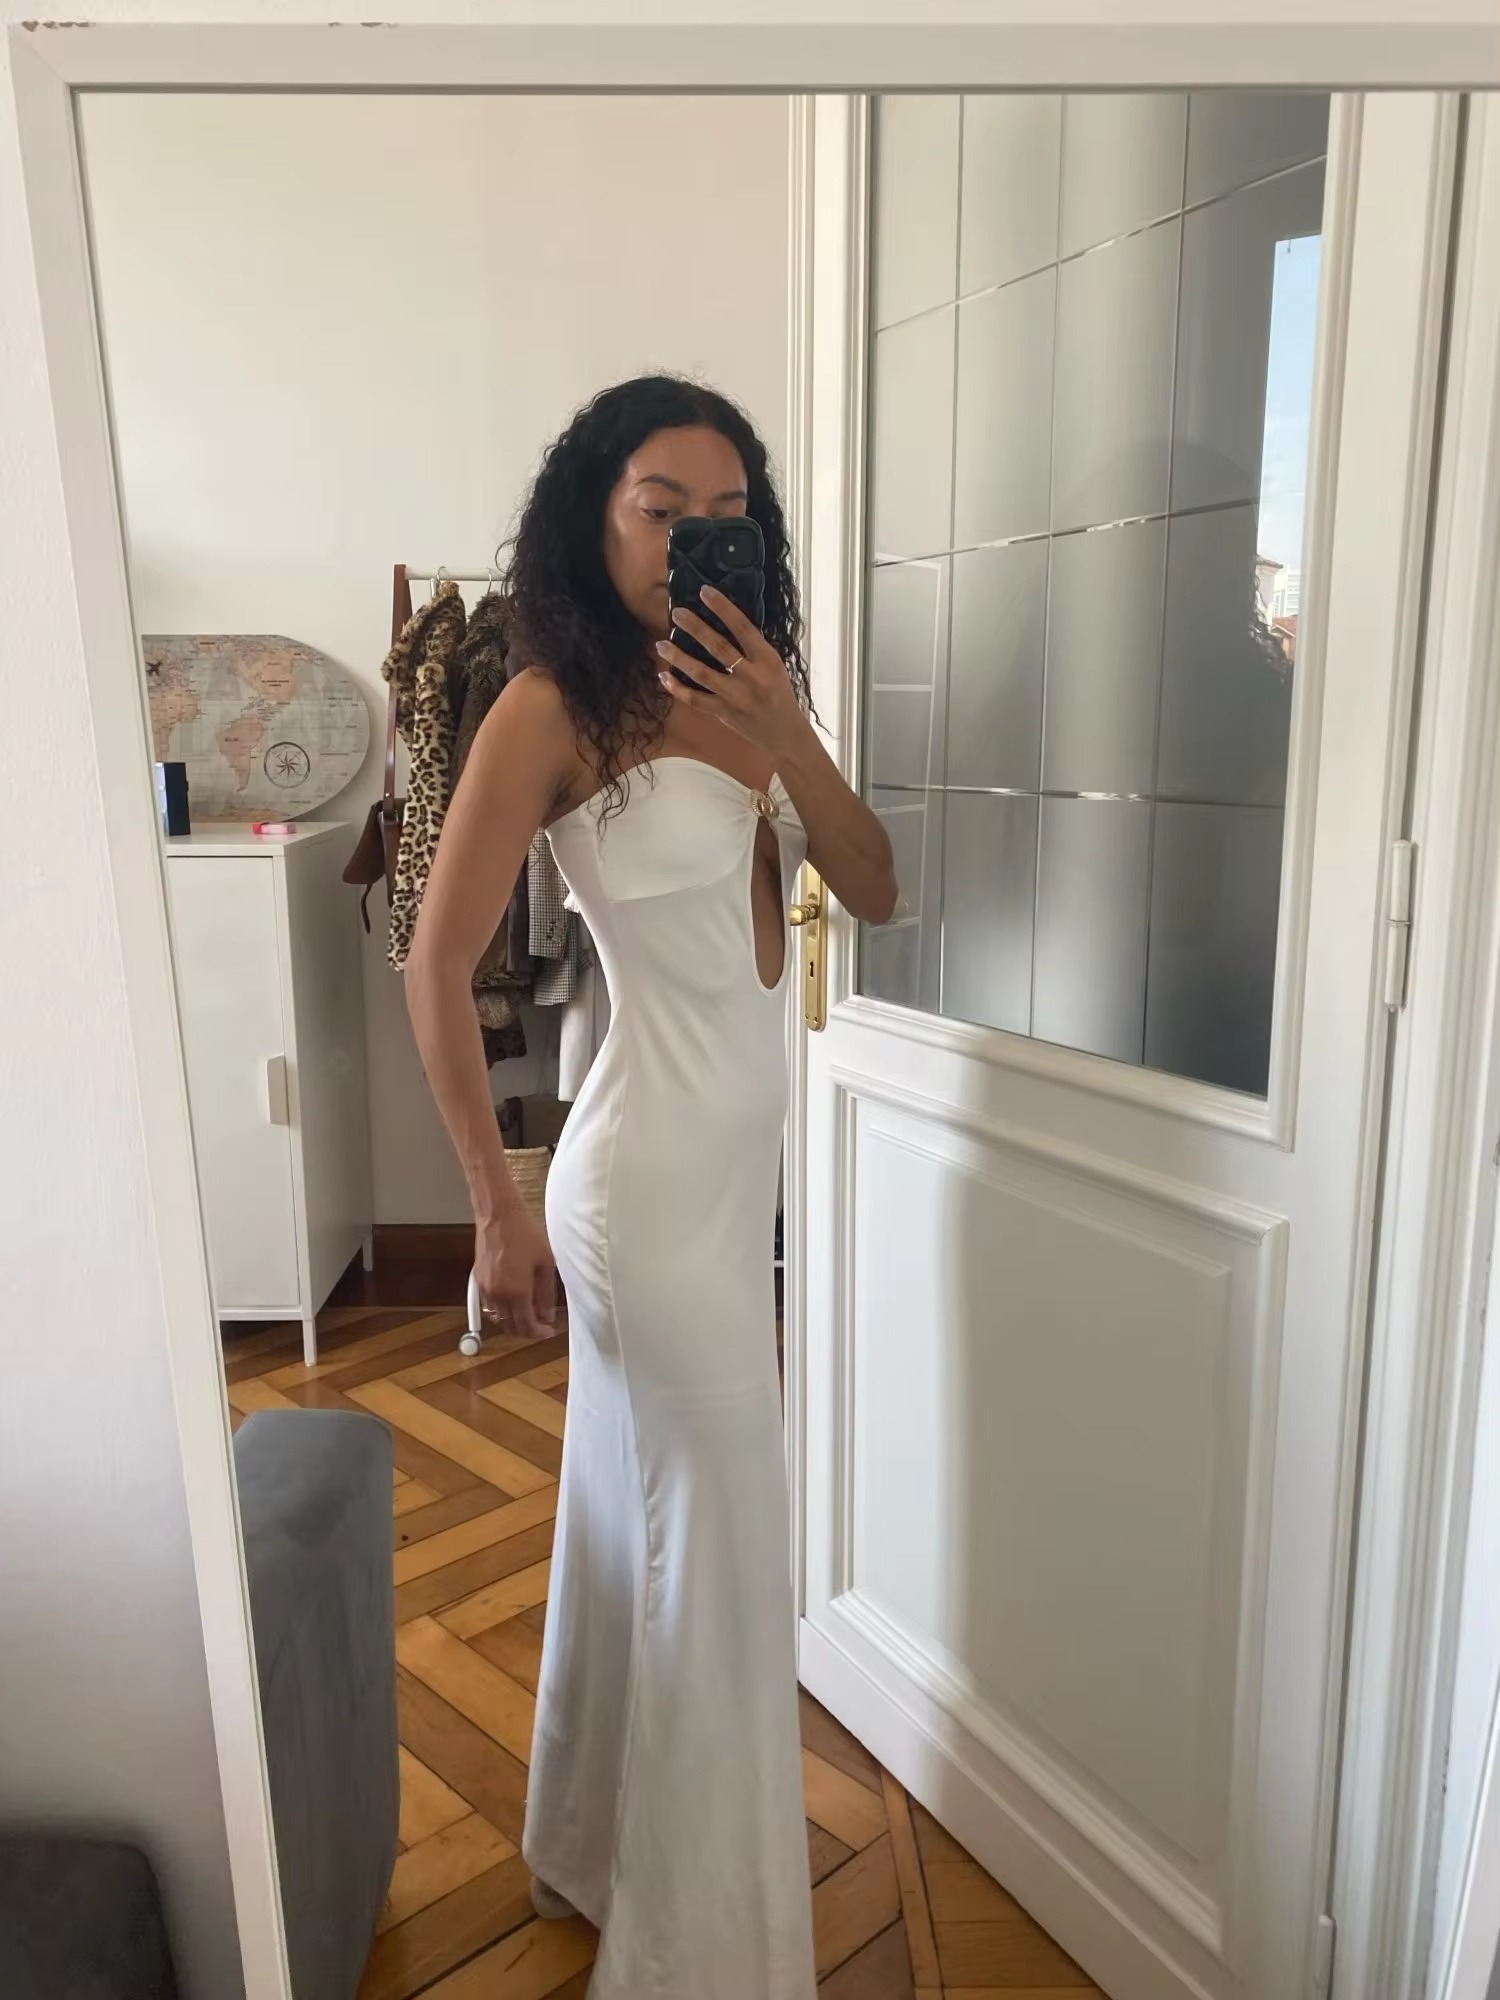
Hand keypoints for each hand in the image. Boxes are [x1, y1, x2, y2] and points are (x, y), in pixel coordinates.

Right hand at [474, 1204, 556, 1341]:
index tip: (548, 1331)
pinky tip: (513, 1302)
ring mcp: (486, 1288)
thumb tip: (548, 1314)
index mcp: (517, 1292)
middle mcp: (498, 1295)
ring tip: (528, 1313)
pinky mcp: (479, 1280)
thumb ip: (547, 1293)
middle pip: (511, 1326)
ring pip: (499, 1318)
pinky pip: (490, 1305)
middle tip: (541, 1324)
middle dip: (527, 1330)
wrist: (498, 1215)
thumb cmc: (524, 1233)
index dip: (539, 1333)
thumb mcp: (546, 1262)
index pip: (527, 1326)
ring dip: (513, 1322)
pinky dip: (501, 1310)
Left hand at [656, 587, 812, 764]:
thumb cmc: (778, 692)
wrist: (784, 732)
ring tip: (661, 644)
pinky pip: (695, 699)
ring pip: (702, 674)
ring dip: (679, 658)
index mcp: (767, 659)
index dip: (723, 608)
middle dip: (695, 628)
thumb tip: (726, 621)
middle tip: (676, 613)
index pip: (743, 628)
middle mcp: (752, 676)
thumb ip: (753, 648)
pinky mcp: (724, 713)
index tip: (705, 592)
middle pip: (719, 647)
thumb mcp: (774, 665)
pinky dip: (678, 689)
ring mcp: (736, 696)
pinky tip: (665, 676)